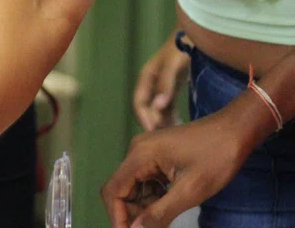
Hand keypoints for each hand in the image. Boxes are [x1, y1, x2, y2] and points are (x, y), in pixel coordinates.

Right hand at [101, 110, 253, 227]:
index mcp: (140, 156)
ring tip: (160, 222)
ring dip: (143, 207)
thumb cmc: (217, 157)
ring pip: (133, 187)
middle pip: (121, 189)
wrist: (236, 130)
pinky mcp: (156, 155)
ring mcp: (146, 152)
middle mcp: (137, 152)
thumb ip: (160, 212)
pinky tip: (167, 206)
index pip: (113, 190)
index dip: (117, 216)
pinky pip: (145, 180)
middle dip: (131, 213)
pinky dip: (152, 197)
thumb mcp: (191, 190)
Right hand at [133, 38, 189, 130]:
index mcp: (146, 78)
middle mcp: (151, 83)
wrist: (195, 35)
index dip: (144, 118)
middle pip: (147, 108)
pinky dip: (171, 117)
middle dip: (154, 123)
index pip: (139, 103)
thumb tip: (158, 107)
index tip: (153, 134)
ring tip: (174, 137)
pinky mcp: (172, 87)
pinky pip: (167, 106)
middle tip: (166, 140)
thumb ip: (166, 86)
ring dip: (163, 122)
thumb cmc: (182, 48)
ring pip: (158, 109)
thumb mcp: (173, 66)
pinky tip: (180, 126)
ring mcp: (161, 86)